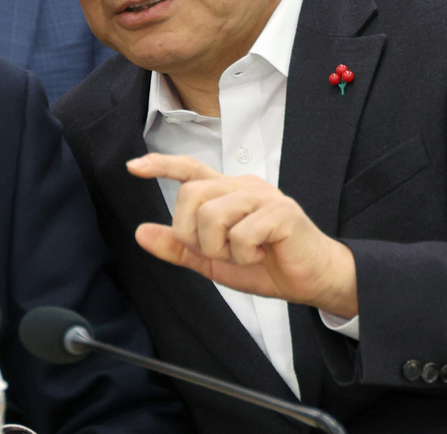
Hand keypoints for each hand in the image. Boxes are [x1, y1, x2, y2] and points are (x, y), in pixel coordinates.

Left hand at [127, 153, 357, 316]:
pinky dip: (244, 256)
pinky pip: (240, 234)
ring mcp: (262, 195)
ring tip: (244, 255)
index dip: (161, 165)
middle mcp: (242, 185)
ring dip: (220, 249)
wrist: (313, 280)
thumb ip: (179, 247)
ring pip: (212, 215)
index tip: (133, 167)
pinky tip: (262, 255)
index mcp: (226, 192)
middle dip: (192, 234)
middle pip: (191, 195)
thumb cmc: (266, 264)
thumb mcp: (213, 260)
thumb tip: (141, 233)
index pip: (189, 169)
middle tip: (218, 253)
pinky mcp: (281, 212)